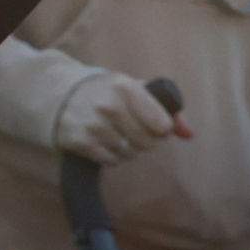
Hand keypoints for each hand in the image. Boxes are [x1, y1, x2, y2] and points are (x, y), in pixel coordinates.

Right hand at [53, 73, 181, 164]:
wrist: (60, 94)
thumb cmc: (106, 91)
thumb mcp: (134, 88)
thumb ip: (167, 108)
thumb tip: (190, 134)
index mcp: (125, 87)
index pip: (162, 124)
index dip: (161, 127)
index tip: (153, 123)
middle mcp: (109, 106)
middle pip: (148, 142)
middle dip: (144, 139)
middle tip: (131, 128)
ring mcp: (94, 125)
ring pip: (130, 153)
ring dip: (126, 148)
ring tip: (114, 132)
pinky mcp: (81, 142)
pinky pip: (112, 161)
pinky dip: (112, 156)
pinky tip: (103, 141)